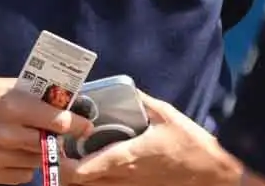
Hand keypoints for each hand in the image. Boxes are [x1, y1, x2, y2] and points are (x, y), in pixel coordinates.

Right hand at [0, 74, 90, 184]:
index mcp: (14, 106)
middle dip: (59, 139)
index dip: (77, 125)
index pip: (59, 121)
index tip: (86, 126)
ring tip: (35, 141)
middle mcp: (7, 133)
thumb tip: (65, 103)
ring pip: (36, 161)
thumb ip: (33, 97)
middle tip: (62, 135)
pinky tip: (18, 153)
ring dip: (42, 153)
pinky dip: (25, 166)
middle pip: (49, 144)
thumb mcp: (6, 86)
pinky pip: (21, 175)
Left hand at [64, 92, 239, 185]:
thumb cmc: (190, 144)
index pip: (80, 170)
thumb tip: (124, 88)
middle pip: (78, 183)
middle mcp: (122, 178)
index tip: (52, 146)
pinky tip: (98, 165)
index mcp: (125, 157)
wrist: (212, 173)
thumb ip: (142, 100)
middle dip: (62, 168)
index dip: (59, 163)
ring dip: (78, 175)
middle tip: (58, 147)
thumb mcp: (166, 114)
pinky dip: (95, 180)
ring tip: (73, 155)